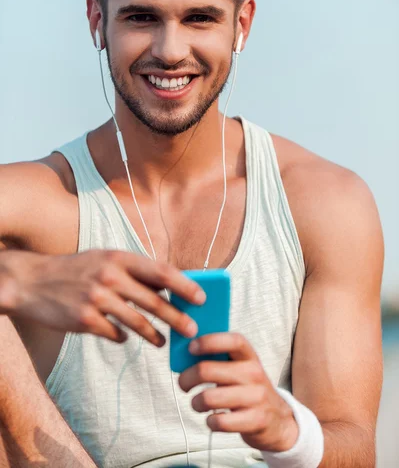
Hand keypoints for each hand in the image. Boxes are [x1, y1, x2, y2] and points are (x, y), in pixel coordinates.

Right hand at [0, 249, 204, 343]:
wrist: (33, 281)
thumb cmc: (77, 269)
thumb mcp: (105, 259)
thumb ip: (134, 271)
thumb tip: (168, 286)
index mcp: (119, 258)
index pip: (161, 272)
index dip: (185, 286)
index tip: (201, 298)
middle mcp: (110, 277)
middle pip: (154, 302)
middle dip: (177, 318)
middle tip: (192, 330)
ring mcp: (97, 299)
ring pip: (137, 322)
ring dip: (155, 335)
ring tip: (163, 341)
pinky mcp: (85, 321)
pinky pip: (115, 334)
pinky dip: (123, 336)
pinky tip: (125, 336)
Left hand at [178, 332, 298, 452]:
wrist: (278, 420)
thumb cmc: (248, 389)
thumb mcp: (240, 368)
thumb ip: (219, 360)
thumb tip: (185, 355)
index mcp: (249, 356)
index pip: (233, 341)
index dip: (209, 341)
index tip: (191, 347)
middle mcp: (254, 373)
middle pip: (208, 370)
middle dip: (187, 378)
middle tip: (183, 383)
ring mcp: (256, 397)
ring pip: (209, 398)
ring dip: (196, 402)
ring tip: (197, 403)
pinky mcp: (255, 420)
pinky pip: (219, 421)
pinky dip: (210, 421)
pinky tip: (212, 419)